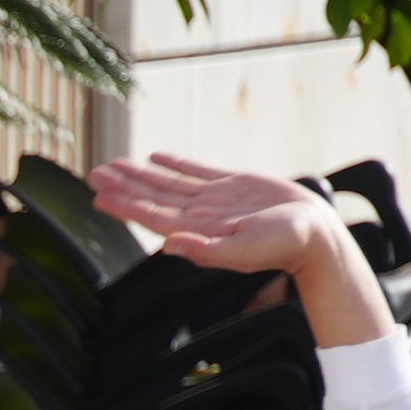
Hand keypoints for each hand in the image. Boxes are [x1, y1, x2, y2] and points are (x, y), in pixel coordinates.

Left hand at [85, 156, 351, 282]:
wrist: (315, 234)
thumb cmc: (283, 246)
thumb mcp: (244, 251)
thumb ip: (206, 251)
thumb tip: (168, 246)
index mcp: (198, 230)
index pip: (152, 216)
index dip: (125, 205)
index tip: (100, 195)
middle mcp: (200, 215)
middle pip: (153, 197)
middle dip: (123, 186)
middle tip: (94, 174)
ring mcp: (215, 200)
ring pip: (169, 183)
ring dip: (141, 175)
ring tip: (114, 166)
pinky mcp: (233, 185)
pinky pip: (197, 171)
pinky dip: (176, 164)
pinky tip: (155, 157)